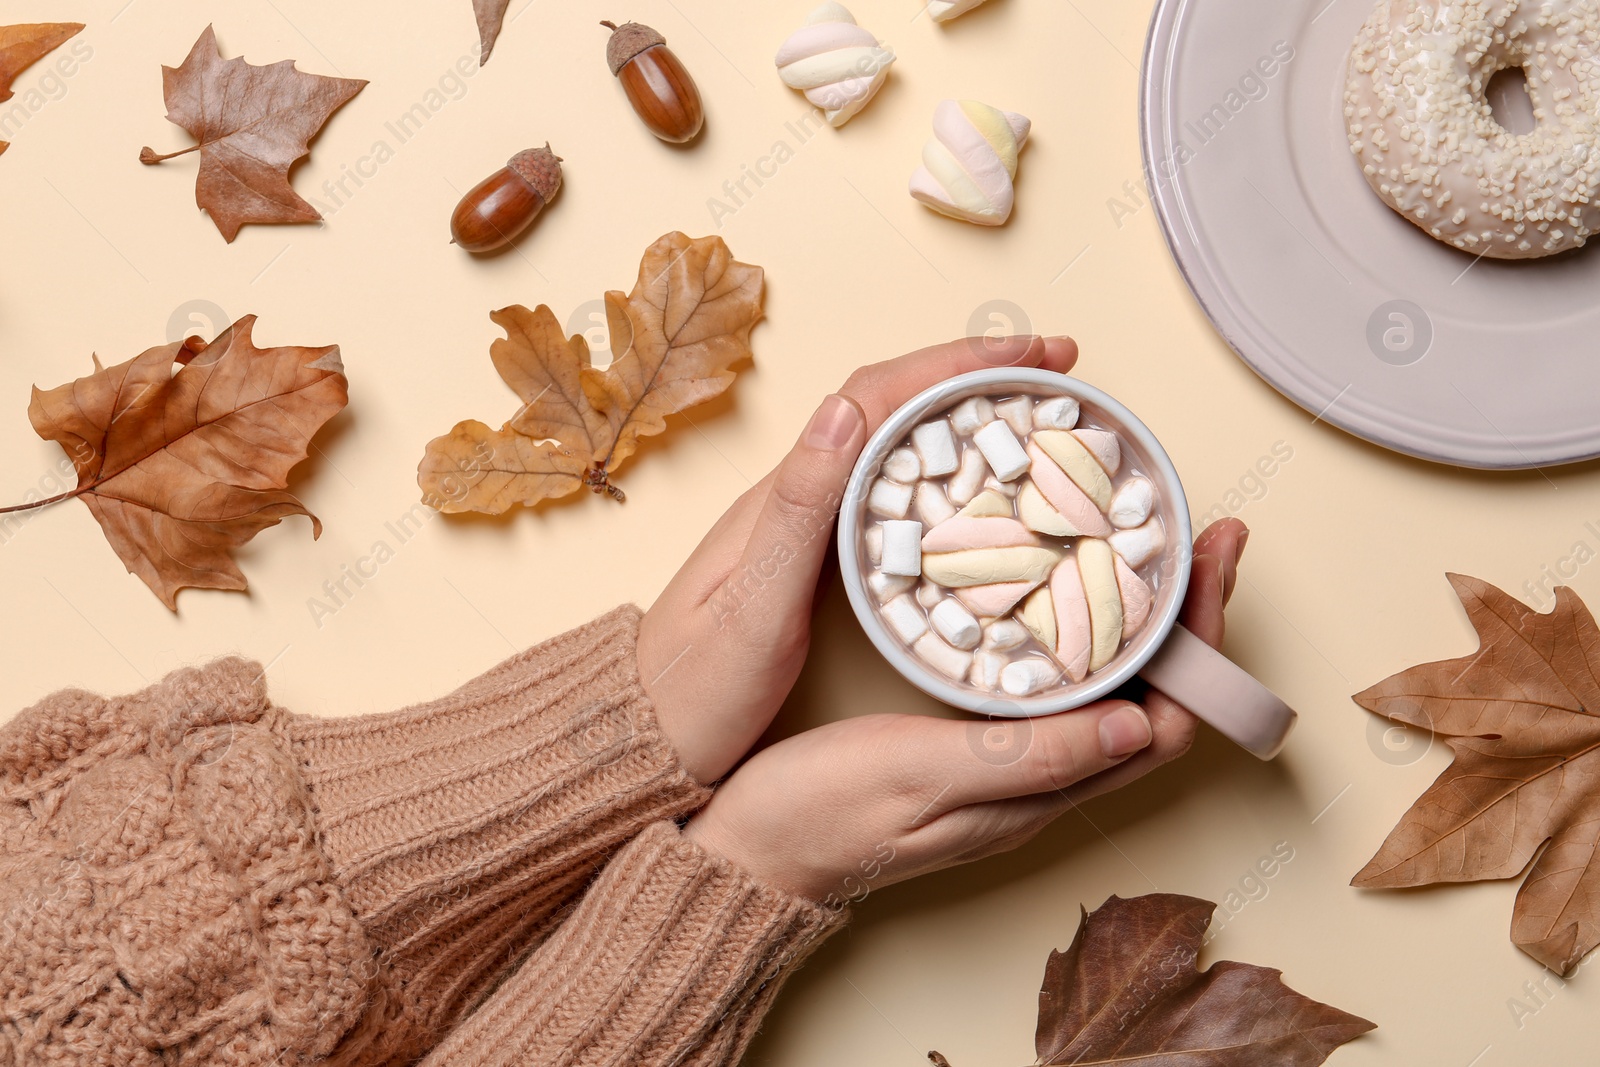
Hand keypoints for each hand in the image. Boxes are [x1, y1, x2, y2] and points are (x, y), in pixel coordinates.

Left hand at [638, 335, 1079, 784]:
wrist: (644, 740)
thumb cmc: (695, 689)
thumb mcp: (750, 608)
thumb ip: (798, 516)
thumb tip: (843, 411)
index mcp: (784, 497)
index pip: (877, 396)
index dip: (957, 363)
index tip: (1033, 354)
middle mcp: (796, 498)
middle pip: (893, 405)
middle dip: (977, 374)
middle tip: (1058, 371)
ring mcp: (805, 528)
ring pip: (897, 445)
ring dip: (966, 415)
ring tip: (1038, 413)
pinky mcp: (816, 563)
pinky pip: (893, 495)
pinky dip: (948, 474)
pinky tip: (984, 494)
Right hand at [681, 520, 1248, 903]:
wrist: (745, 854)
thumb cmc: (820, 815)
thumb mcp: (920, 774)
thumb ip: (1024, 755)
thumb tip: (1136, 723)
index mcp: (1037, 796)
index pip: (1167, 723)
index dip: (1204, 644)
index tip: (1211, 558)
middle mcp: (1039, 785)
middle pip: (1155, 701)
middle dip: (1189, 619)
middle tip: (1197, 534)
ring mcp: (1008, 770)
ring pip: (1111, 694)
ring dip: (1142, 624)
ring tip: (1145, 548)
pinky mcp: (974, 750)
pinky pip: (1058, 690)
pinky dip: (1082, 634)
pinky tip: (1060, 591)